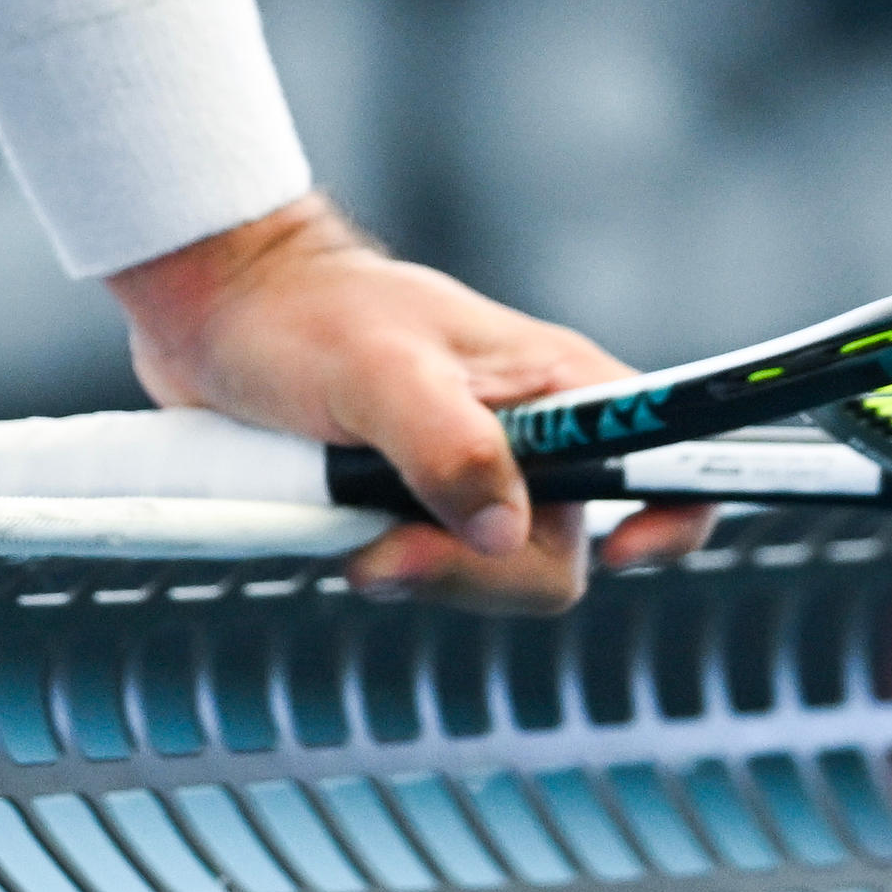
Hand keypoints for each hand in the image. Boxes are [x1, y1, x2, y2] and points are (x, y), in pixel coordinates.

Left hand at [108, 195, 709, 611]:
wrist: (220, 315)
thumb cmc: (304, 314)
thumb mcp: (376, 371)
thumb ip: (447, 447)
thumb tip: (503, 532)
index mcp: (558, 385)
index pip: (665, 450)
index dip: (671, 512)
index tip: (618, 553)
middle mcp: (534, 438)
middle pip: (557, 557)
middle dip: (477, 571)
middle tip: (389, 547)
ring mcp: (476, 479)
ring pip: (491, 577)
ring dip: (420, 570)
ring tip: (349, 522)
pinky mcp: (420, 510)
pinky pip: (431, 574)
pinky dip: (388, 567)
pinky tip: (341, 529)